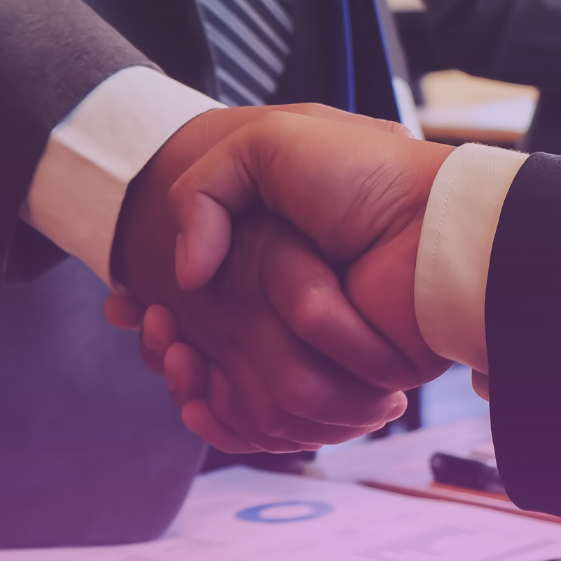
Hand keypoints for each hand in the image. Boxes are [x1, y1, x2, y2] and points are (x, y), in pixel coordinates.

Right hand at [106, 103, 428, 451]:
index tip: (131, 308)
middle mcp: (294, 300)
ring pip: (236, 387)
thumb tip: (186, 276)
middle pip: (212, 348)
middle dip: (169, 345)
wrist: (429, 223)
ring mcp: (319, 345)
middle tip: (150, 329)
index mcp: (276, 249)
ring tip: (177, 354)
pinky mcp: (344, 382)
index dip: (160, 310)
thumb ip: (204, 189)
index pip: (203, 301)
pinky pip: (275, 417)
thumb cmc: (363, 174)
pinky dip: (233, 413)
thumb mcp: (267, 143)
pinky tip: (199, 391)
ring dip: (194, 378)